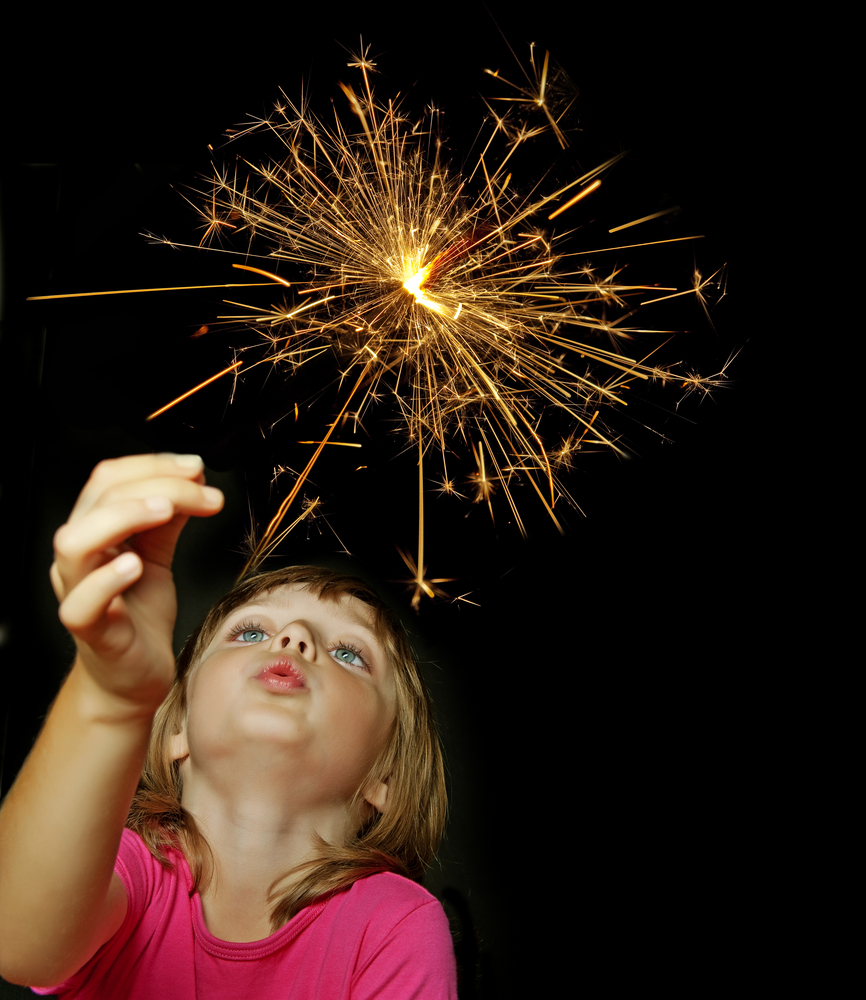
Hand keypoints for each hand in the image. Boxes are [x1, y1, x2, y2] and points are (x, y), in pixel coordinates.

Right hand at [50, 454, 223, 714]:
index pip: (109, 479)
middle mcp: (79, 557)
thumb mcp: (159, 557)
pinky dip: (107, 578)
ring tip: (165, 509)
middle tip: (201, 490)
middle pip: (98, 500)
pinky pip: (81, 602)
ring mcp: (77, 591)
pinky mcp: (88, 629)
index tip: (197, 468)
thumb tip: (194, 481)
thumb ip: (168, 521)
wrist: (134, 678)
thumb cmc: (139, 617)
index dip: (153, 464)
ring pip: (76, 542)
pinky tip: (135, 564)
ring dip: (123, 516)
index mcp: (95, 532)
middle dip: (155, 483)